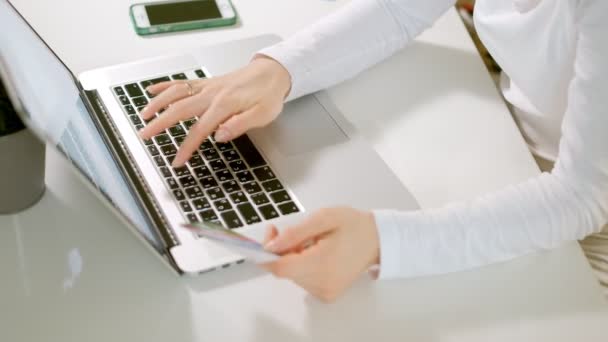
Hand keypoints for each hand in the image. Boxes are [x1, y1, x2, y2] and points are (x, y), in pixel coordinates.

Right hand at [139, 56, 290, 166]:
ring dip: (158, 104)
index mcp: (225, 105)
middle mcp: (212, 94)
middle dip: (160, 123)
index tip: (177, 161)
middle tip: (144, 135)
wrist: (273, 72)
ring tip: (143, 116)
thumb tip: (219, 136)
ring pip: (176, 93)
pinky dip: (165, 86)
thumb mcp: (263, 115)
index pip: (200, 129)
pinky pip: (182, 82)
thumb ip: (239, 125)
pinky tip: (152, 90)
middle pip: (179, 109)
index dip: (186, 147)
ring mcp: (208, 87)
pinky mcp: (207, 83)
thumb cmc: (269, 95)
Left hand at [261, 207, 379, 302]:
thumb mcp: (323, 218)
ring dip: (294, 258)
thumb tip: (270, 246)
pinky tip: (317, 255)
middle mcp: (322, 283)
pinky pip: (303, 281)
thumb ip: (294, 233)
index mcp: (321, 263)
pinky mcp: (327, 294)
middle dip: (283, 251)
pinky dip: (303, 267)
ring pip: (293, 276)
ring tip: (312, 243)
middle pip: (285, 271)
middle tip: (291, 232)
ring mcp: (325, 291)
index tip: (269, 235)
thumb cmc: (353, 225)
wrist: (377, 239)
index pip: (280, 268)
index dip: (267, 253)